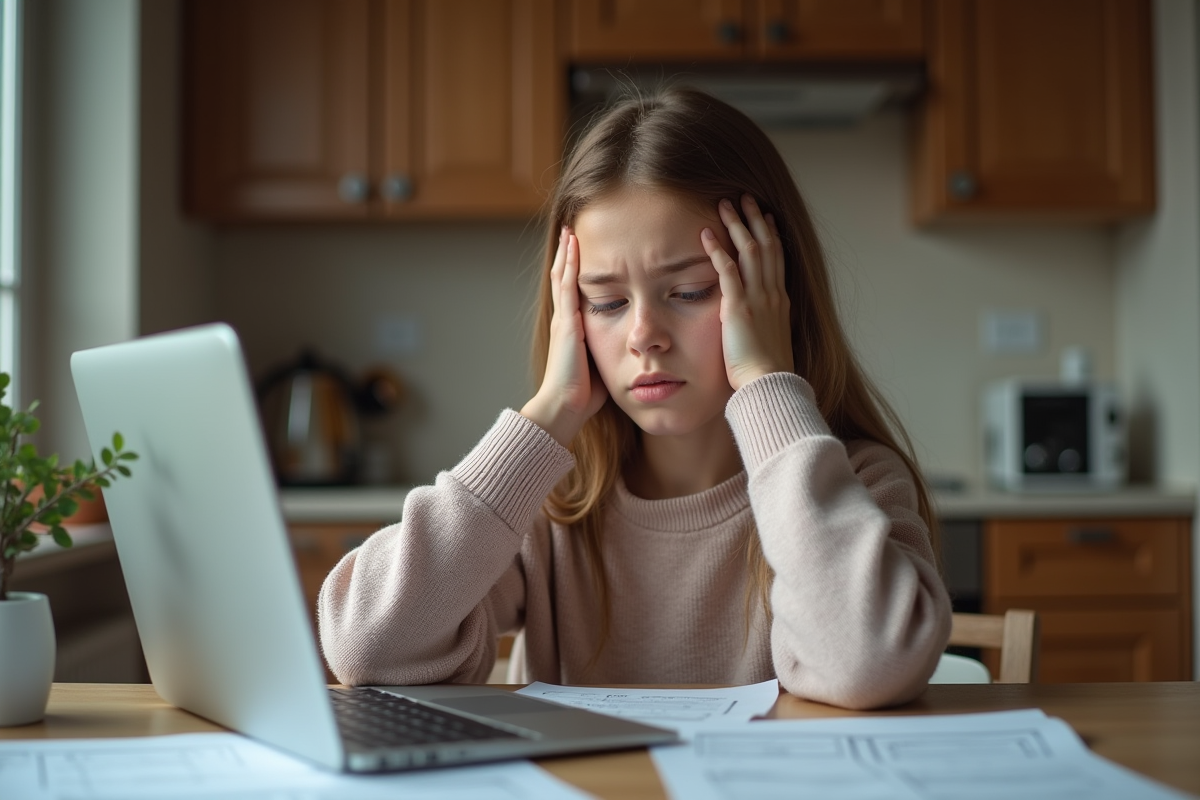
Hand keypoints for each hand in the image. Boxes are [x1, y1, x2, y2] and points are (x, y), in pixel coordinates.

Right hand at [520, 227, 608, 445]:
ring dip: (567, 253)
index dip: (577, 273)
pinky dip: (569, 264)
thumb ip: (612, 352)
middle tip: (572, 231)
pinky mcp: (566, 322)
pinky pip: (566, 286)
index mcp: (572, 330)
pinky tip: (572, 245)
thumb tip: (633, 348)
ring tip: (570, 230)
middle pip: (564, 279)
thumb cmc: (585, 395)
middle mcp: (565, 320)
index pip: (574, 294)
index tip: (583, 254)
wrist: (565, 406)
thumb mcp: (603, 366)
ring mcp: (563, 319)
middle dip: (569, 256)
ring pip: (563, 277)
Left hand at [702, 195, 793, 390]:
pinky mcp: (739, 306)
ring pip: (750, 250)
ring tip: (725, 204)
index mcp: (780, 301)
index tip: (767, 219)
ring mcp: (757, 298)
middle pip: (766, 246)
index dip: (771, 236)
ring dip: (736, 225)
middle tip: (746, 198)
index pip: (778, 259)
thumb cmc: (766, 371)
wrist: (768, 384)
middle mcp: (772, 294)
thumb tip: (757, 321)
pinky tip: (705, 234)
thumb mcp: (770, 340)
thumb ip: (764, 324)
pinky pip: (728, 270)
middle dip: (756, 219)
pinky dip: (717, 249)